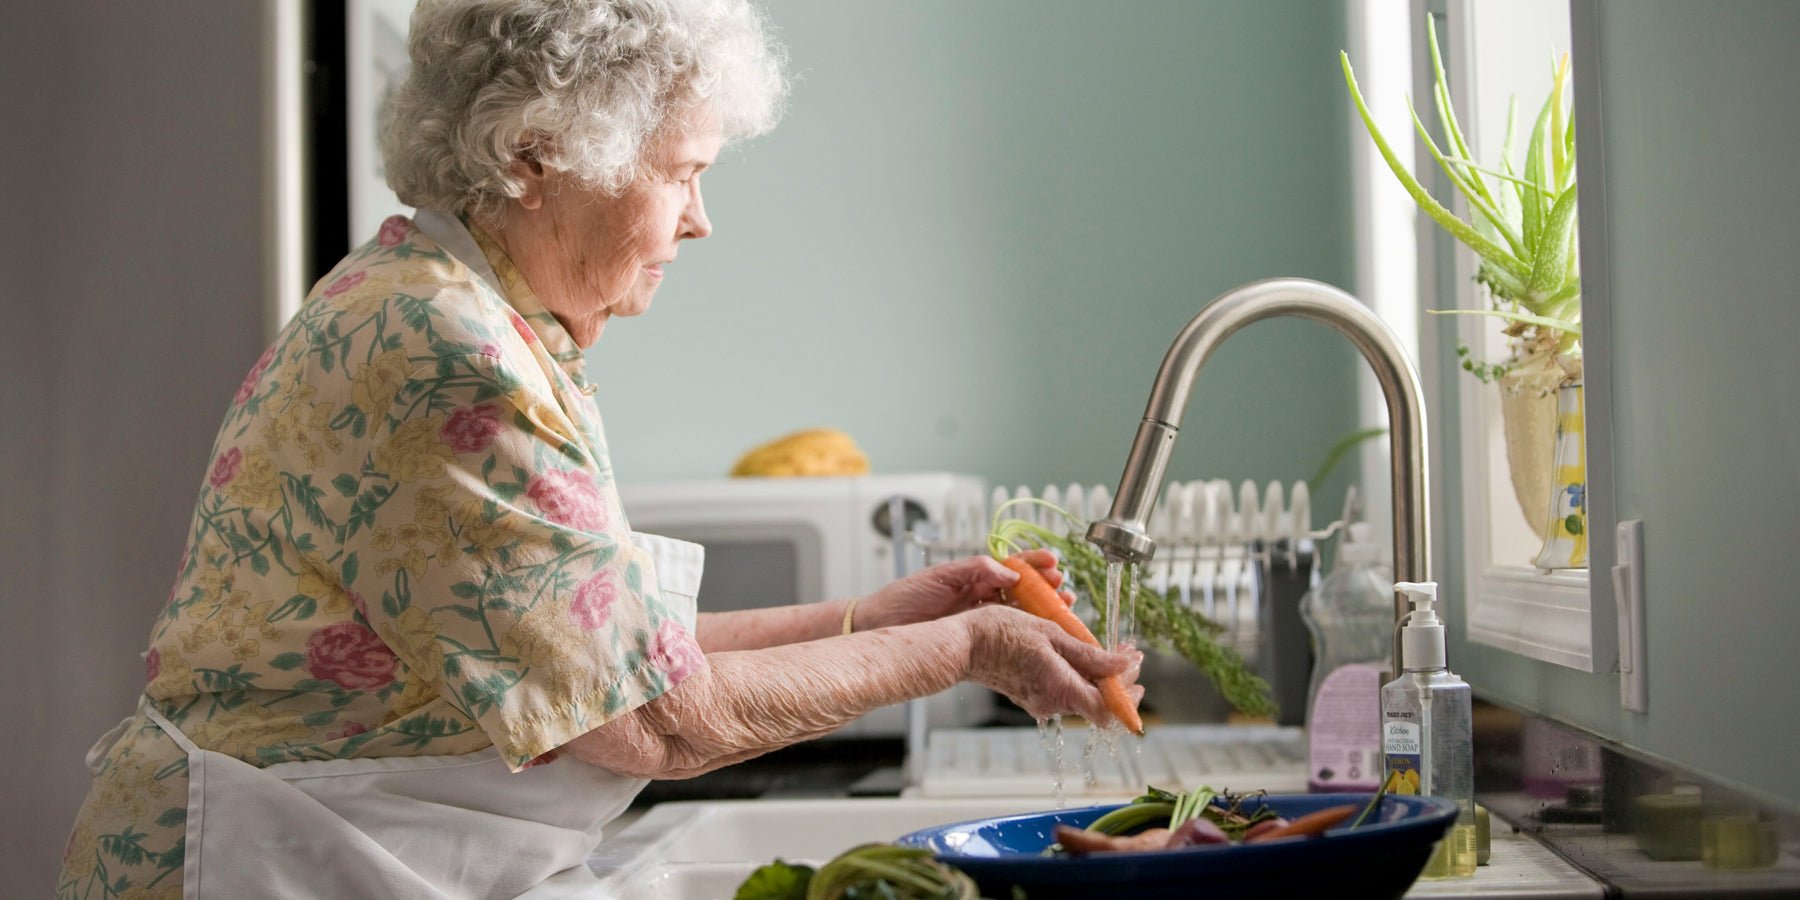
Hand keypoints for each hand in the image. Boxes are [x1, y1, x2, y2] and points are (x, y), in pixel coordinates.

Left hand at [855, 549, 1072, 631]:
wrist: (879, 627)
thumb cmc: (903, 599)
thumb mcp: (939, 577)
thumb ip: (975, 570)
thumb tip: (1009, 572)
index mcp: (973, 577)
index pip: (1011, 566)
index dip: (1034, 564)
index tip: (1053, 563)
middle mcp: (980, 597)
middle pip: (1023, 590)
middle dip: (1047, 588)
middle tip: (1064, 589)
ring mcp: (980, 619)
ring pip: (1020, 613)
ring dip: (1043, 609)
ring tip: (1063, 607)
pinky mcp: (975, 639)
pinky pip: (1006, 634)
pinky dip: (1026, 633)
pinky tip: (1042, 633)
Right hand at [959, 605, 1143, 725]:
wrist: (962, 644)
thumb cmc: (1001, 633)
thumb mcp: (1051, 634)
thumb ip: (1090, 655)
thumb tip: (1124, 665)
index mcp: (1061, 689)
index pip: (1108, 710)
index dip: (1128, 695)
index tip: (1136, 667)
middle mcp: (1052, 703)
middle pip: (1097, 702)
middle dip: (1118, 680)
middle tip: (1126, 654)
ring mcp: (1040, 701)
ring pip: (1081, 695)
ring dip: (1098, 675)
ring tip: (1105, 649)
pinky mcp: (1030, 695)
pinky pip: (1063, 689)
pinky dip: (1078, 674)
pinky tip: (1077, 653)